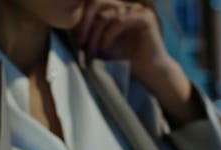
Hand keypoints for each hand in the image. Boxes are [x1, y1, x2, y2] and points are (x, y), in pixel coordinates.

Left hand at [75, 0, 200, 124]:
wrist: (149, 72)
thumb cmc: (126, 60)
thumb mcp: (103, 44)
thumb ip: (92, 32)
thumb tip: (70, 26)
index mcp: (118, 9)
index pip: (94, 5)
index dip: (83, 20)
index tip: (77, 40)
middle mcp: (127, 6)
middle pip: (98, 3)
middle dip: (85, 23)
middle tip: (80, 42)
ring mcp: (137, 9)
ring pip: (108, 15)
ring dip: (96, 35)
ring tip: (93, 51)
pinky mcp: (145, 17)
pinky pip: (120, 20)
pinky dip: (108, 35)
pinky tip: (104, 48)